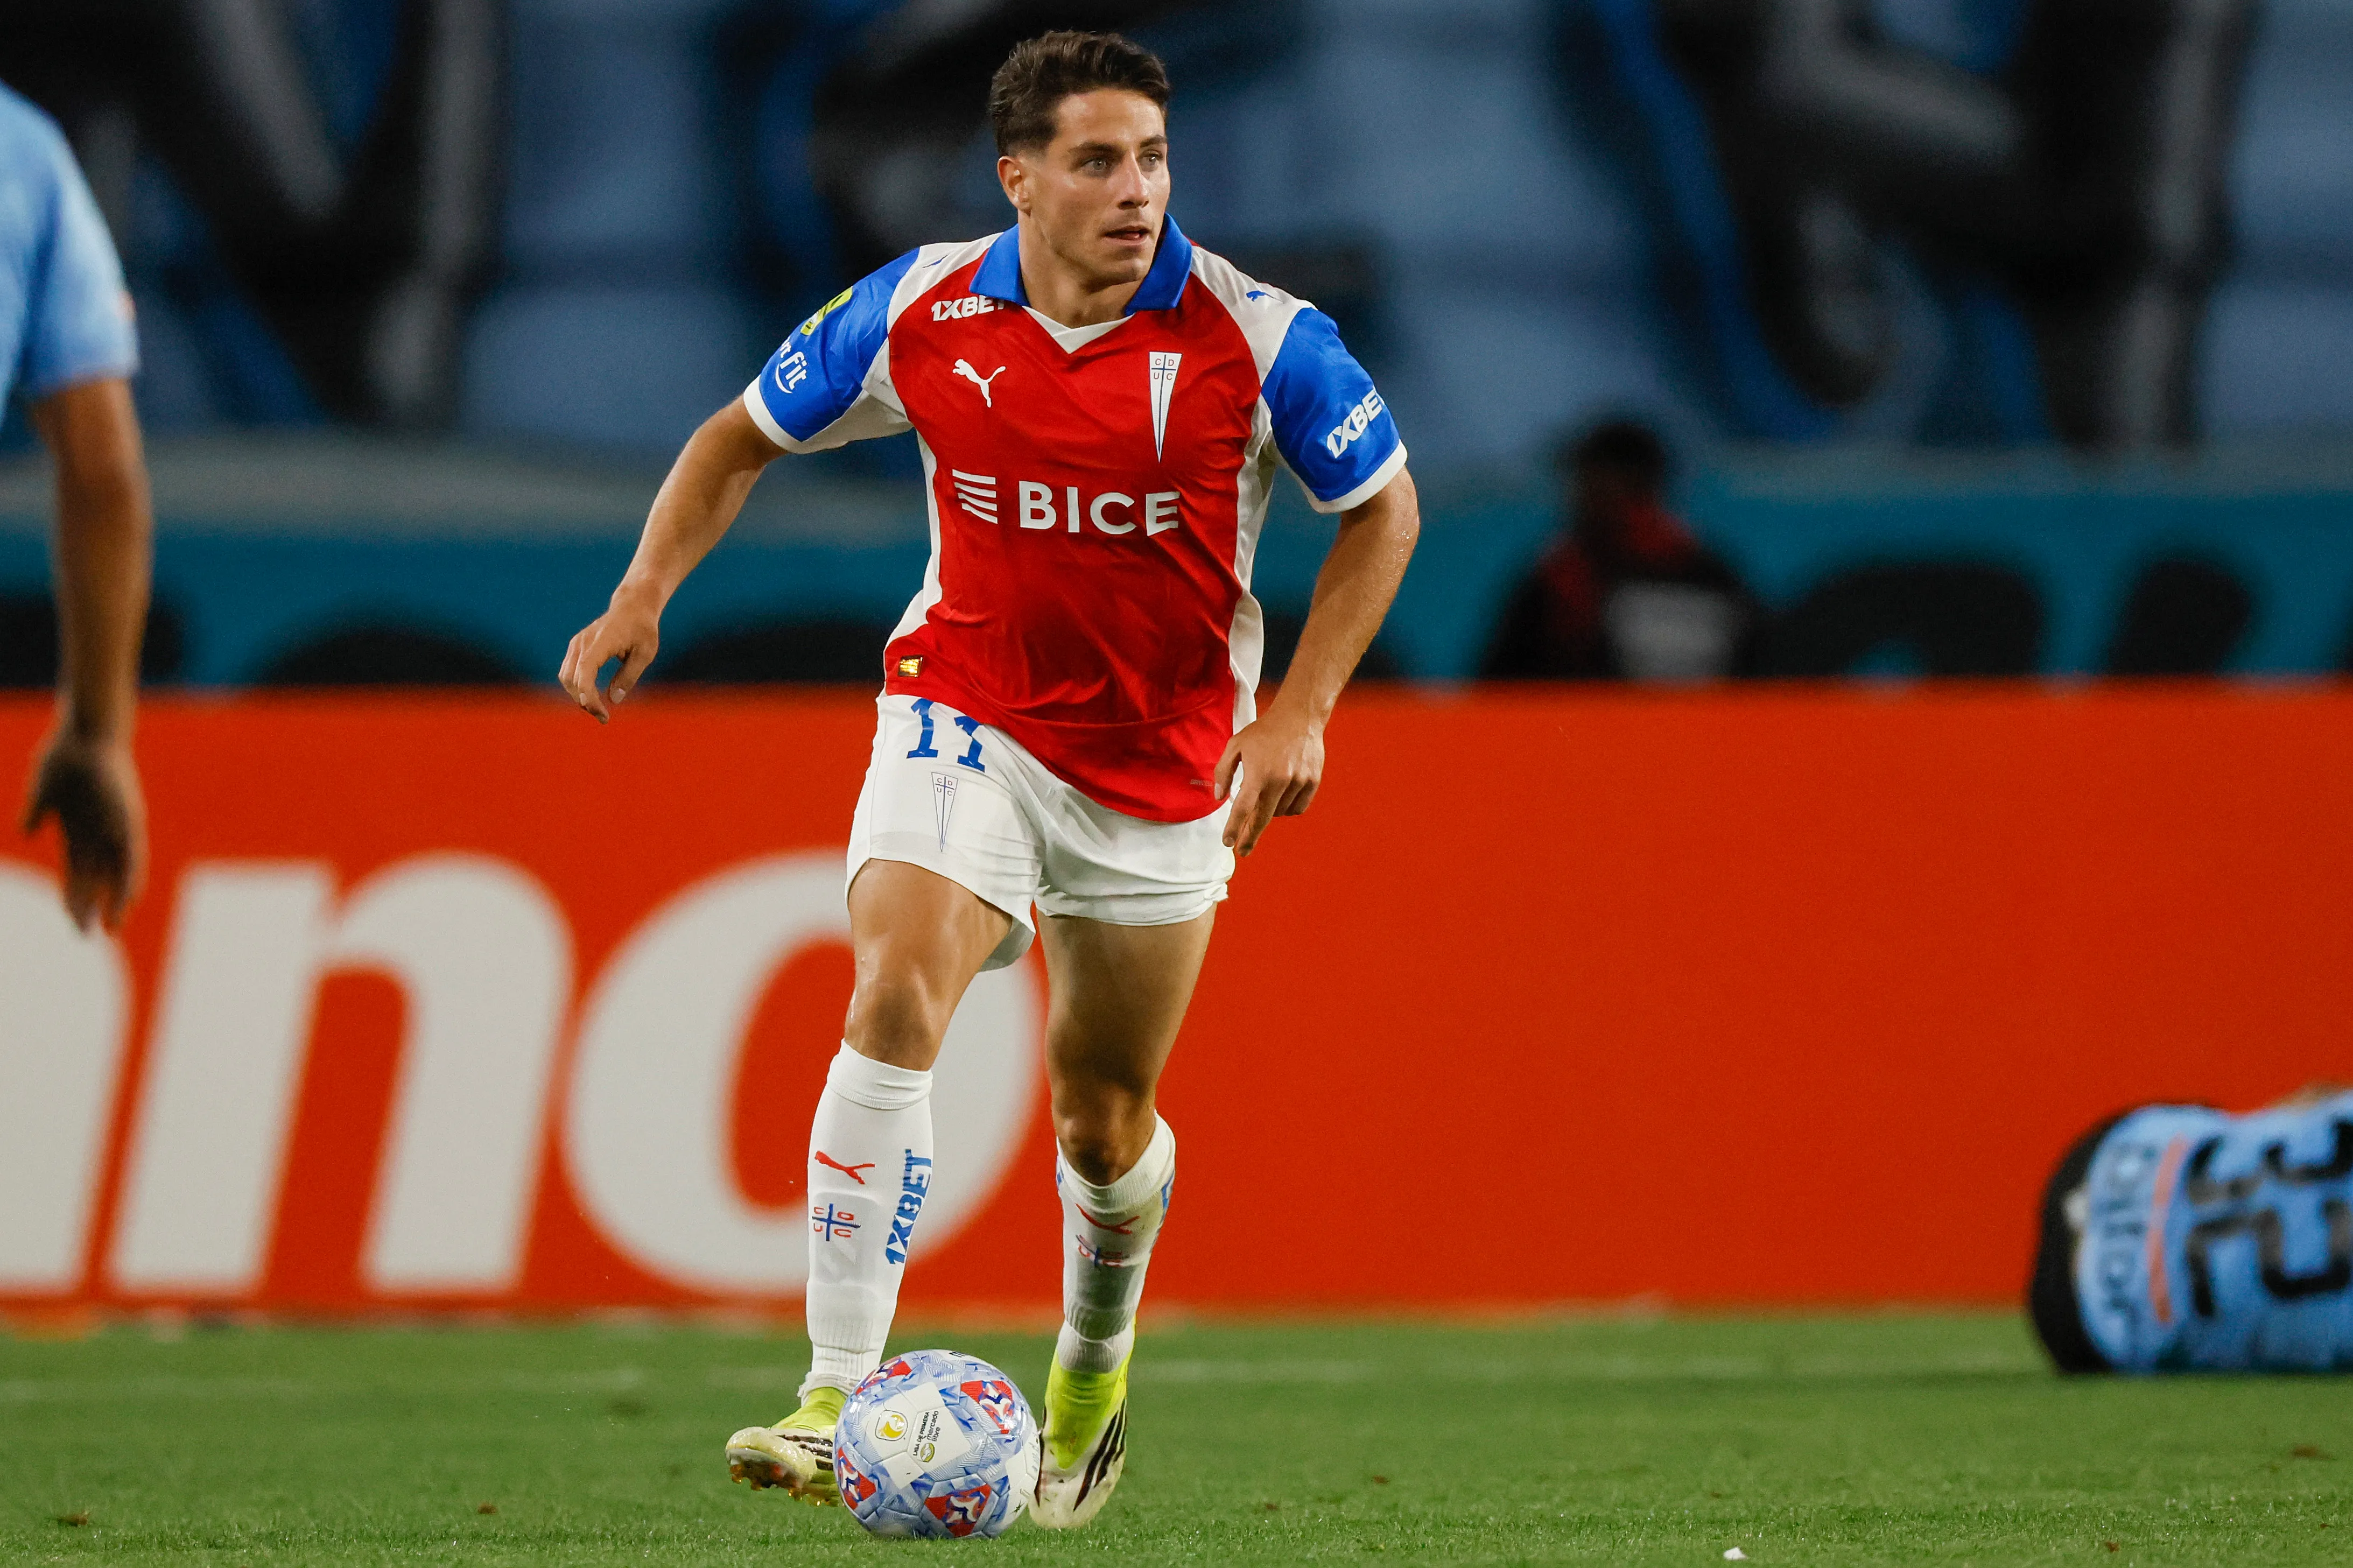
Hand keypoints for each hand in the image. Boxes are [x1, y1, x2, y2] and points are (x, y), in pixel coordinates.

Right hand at [21, 727, 145, 932]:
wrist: (86, 733)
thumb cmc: (65, 759)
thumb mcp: (44, 793)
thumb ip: (37, 814)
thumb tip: (27, 832)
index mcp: (79, 832)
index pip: (77, 874)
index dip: (74, 898)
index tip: (73, 923)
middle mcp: (101, 834)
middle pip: (97, 879)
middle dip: (92, 907)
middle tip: (88, 935)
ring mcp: (117, 828)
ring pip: (119, 873)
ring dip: (116, 901)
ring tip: (112, 928)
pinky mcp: (130, 820)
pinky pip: (133, 855)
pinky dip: (130, 877)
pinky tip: (129, 899)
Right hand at [558, 588, 660, 721]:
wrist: (632, 607)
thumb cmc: (642, 629)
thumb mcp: (645, 653)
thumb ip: (629, 676)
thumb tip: (614, 700)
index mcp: (602, 640)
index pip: (586, 669)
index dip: (588, 692)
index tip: (599, 711)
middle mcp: (584, 641)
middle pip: (573, 678)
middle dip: (585, 701)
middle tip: (604, 717)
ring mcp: (577, 643)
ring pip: (566, 677)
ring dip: (578, 696)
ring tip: (598, 710)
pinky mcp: (576, 647)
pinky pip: (568, 672)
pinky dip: (576, 687)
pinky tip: (591, 698)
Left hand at [1212, 702, 1324, 856]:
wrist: (1299, 717)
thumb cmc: (1264, 731)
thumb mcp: (1235, 745)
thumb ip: (1223, 771)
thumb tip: (1220, 797)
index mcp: (1258, 772)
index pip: (1243, 808)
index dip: (1234, 828)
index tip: (1228, 843)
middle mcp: (1279, 780)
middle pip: (1262, 819)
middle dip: (1250, 836)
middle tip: (1242, 849)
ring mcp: (1298, 782)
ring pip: (1280, 812)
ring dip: (1269, 812)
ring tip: (1267, 795)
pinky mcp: (1312, 782)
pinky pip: (1298, 807)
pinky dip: (1288, 808)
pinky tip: (1281, 798)